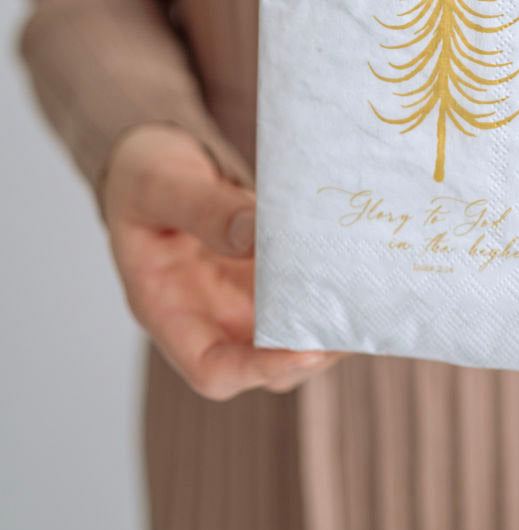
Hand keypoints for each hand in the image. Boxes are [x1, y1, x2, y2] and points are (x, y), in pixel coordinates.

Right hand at [101, 123, 346, 399]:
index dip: (258, 370)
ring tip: (365, 293)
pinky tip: (355, 264)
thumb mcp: (160, 186)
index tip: (304, 350)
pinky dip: (327, 286)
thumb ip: (202, 209)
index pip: (212, 369)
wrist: (153, 159)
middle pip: (265, 362)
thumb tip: (254, 235)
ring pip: (291, 332)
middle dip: (311, 349)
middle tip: (351, 318)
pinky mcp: (265, 272)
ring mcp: (239, 296)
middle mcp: (207, 314)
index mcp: (166, 309)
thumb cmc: (143, 176)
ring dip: (327, 321)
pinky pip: (300, 292)